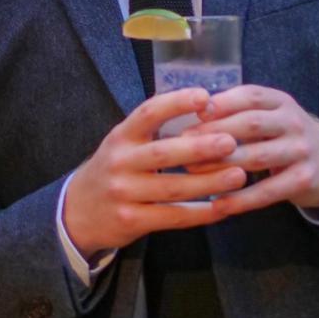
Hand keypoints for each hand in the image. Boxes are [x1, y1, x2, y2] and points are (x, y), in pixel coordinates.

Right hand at [63, 89, 245, 255]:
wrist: (79, 211)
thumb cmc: (114, 169)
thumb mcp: (123, 143)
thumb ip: (154, 131)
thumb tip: (204, 109)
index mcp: (121, 136)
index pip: (147, 113)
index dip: (176, 103)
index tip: (204, 96)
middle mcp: (120, 161)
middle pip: (163, 153)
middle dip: (199, 147)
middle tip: (231, 142)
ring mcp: (125, 193)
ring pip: (173, 188)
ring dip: (209, 182)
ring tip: (239, 175)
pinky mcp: (132, 221)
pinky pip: (173, 217)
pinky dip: (200, 213)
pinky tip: (222, 207)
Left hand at [189, 85, 318, 217]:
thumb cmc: (284, 135)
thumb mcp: (269, 115)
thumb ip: (238, 111)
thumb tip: (196, 110)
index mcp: (279, 101)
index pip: (249, 96)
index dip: (221, 103)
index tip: (193, 113)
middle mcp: (293, 122)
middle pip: (251, 124)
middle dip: (215, 133)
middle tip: (184, 144)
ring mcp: (301, 151)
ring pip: (257, 157)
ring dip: (222, 165)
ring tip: (193, 173)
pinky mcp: (304, 180)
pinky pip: (268, 191)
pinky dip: (241, 198)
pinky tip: (218, 204)